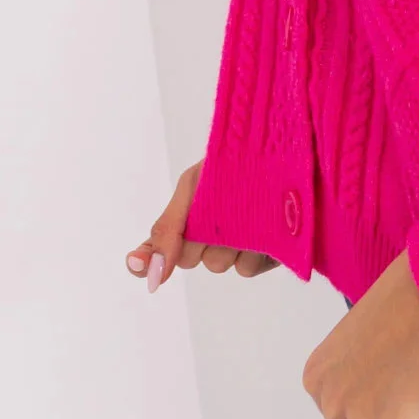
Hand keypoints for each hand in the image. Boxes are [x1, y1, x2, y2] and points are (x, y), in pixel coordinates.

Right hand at [127, 157, 280, 294]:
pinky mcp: (266, 257)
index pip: (159, 244)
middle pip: (188, 259)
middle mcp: (211, 235)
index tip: (140, 267)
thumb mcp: (193, 185)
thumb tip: (134, 266)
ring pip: (218, 264)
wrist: (284, 149)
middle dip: (198, 237)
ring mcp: (239, 247)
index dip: (147, 259)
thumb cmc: (233, 162)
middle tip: (216, 206)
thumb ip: (166, 226)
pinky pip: (246, 268)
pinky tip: (266, 226)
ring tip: (248, 207)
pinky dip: (253, 250)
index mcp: (189, 212)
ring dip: (229, 241)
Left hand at [301, 246, 418, 418]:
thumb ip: (356, 366)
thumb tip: (377, 378)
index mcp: (317, 378)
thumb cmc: (402, 297)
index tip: (394, 360)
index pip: (347, 406)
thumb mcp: (358, 335)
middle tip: (414, 367)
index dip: (378, 386)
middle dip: (395, 408)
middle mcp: (332, 405)